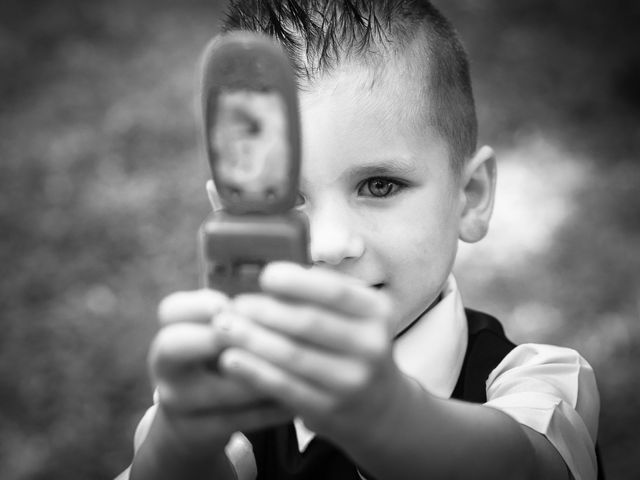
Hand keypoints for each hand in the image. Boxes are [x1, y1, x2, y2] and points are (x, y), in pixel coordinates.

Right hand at [147, 289, 291, 456]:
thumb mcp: (219, 336)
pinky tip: (297, 398)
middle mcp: (164, 366)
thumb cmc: (219, 361)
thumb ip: (239, 316)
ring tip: (300, 366)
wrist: (195, 420)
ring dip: (262, 376)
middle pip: (174, 344)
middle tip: (259, 334)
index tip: (228, 305)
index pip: (170, 310)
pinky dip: (270, 409)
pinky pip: (238, 419)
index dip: (200, 304)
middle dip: (219, 336)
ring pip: (218, 388)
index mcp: (171, 332)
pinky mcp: (197, 432)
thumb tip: (282, 297)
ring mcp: (176, 402)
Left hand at [213, 262, 404, 444]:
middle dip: (264, 311)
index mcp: (376, 311)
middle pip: (309, 322)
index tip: (264, 275)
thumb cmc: (350, 346)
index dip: (296, 282)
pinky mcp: (331, 409)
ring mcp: (353, 380)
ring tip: (222, 328)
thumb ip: (320, 295)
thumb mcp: (353, 316)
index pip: (334, 291)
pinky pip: (285, 387)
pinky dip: (253, 371)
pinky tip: (229, 359)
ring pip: (293, 356)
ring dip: (252, 339)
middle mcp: (372, 345)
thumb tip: (268, 273)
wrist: (378, 407)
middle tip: (232, 305)